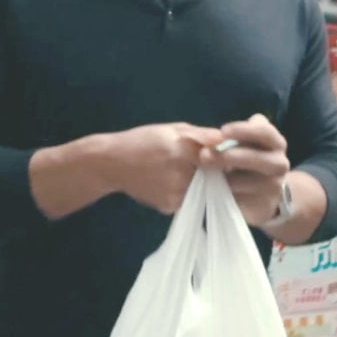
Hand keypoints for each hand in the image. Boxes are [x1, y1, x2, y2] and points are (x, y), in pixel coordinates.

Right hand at [110, 123, 225, 214]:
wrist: (112, 163)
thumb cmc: (144, 140)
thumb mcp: (172, 129)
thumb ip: (200, 135)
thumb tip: (224, 139)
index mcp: (183, 151)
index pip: (217, 159)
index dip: (218, 158)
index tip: (215, 156)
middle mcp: (181, 175)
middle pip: (210, 177)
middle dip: (207, 171)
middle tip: (190, 163)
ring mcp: (175, 194)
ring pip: (200, 190)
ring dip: (195, 183)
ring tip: (175, 171)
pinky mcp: (169, 207)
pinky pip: (186, 199)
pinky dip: (183, 192)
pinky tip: (167, 182)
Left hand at [204, 114, 291, 228]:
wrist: (262, 194)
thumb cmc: (245, 160)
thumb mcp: (240, 143)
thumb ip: (227, 137)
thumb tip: (204, 136)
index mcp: (275, 142)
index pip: (264, 132)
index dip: (243, 130)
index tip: (222, 131)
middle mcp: (279, 162)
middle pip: (256, 158)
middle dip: (229, 156)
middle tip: (204, 155)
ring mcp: (274, 186)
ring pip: (245, 182)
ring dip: (223, 179)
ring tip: (207, 176)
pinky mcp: (264, 205)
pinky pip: (240, 200)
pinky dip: (225, 195)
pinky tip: (216, 191)